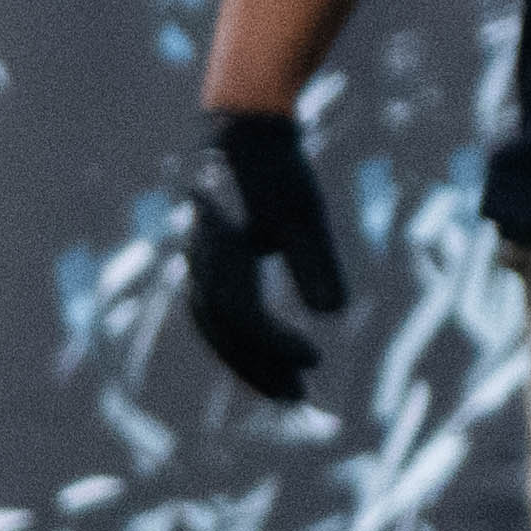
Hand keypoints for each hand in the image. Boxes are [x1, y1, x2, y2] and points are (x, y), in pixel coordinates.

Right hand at [182, 108, 348, 405]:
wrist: (241, 130)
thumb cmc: (275, 170)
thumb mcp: (304, 213)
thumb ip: (315, 262)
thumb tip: (332, 315)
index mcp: (217, 252)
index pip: (240, 315)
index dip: (274, 344)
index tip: (315, 360)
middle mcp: (198, 264)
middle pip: (221, 332)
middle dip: (257, 368)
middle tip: (298, 400)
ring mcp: (198, 264)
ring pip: (216, 327)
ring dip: (249, 360)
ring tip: (289, 391)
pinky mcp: (208, 263)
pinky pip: (219, 313)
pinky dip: (244, 339)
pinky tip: (273, 355)